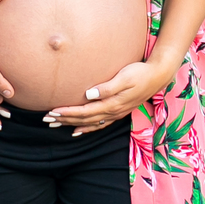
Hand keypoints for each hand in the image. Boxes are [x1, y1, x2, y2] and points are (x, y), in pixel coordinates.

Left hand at [45, 57, 173, 133]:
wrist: (158, 76)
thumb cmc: (140, 73)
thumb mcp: (125, 77)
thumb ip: (107, 87)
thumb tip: (89, 94)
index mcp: (112, 104)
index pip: (85, 111)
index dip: (67, 112)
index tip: (52, 111)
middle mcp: (112, 112)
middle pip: (84, 119)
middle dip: (64, 119)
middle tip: (47, 119)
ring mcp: (115, 114)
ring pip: (89, 123)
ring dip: (71, 124)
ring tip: (55, 124)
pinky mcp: (118, 111)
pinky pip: (99, 124)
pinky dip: (86, 129)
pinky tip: (77, 131)